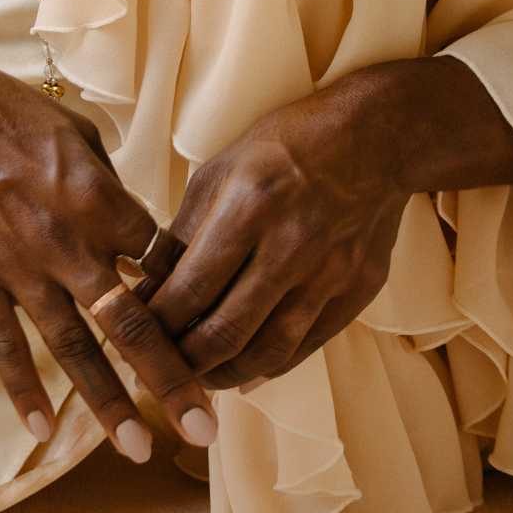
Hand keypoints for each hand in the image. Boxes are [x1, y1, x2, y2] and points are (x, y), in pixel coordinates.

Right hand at [0, 36, 215, 459]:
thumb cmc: (9, 110)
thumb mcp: (78, 134)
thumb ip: (107, 186)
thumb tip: (129, 221)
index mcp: (100, 199)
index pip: (161, 262)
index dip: (189, 295)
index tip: (210, 327)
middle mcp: (69, 243)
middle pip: (132, 322)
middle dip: (171, 377)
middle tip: (205, 427)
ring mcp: (21, 269)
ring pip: (75, 350)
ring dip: (109, 403)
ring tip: (141, 448)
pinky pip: (5, 347)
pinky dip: (24, 392)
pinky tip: (44, 432)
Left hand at [138, 78, 413, 390]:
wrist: (377, 136)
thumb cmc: (287, 145)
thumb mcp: (221, 168)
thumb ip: (184, 231)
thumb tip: (148, 286)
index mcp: (249, 207)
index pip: (190, 289)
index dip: (155, 325)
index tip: (134, 335)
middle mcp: (290, 246)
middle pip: (225, 332)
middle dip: (183, 362)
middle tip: (160, 369)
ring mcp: (330, 273)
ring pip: (267, 353)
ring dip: (225, 374)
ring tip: (199, 377)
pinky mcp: (357, 290)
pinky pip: (307, 346)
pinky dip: (270, 366)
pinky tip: (245, 369)